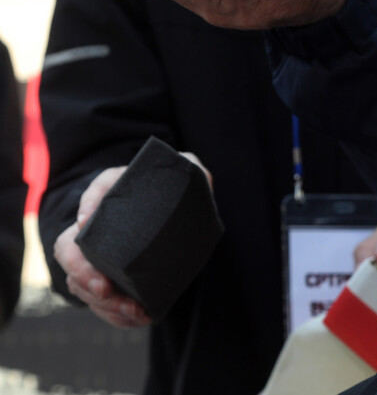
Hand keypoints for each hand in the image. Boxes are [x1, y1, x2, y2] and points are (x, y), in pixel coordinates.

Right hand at [52, 153, 211, 327]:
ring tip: (134, 311)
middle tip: (105, 288)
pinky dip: (116, 315)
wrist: (171, 219)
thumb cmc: (172, 193)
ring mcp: (97, 259)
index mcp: (113, 195)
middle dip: (81, 273)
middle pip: (69, 251)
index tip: (85, 220)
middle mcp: (94, 228)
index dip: (86, 204)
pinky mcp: (109, 282)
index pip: (93, 193)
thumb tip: (197, 175)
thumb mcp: (182, 176)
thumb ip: (190, 168)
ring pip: (80, 284)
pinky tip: (138, 318)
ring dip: (103, 303)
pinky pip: (101, 303)